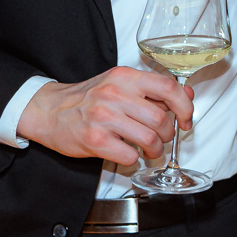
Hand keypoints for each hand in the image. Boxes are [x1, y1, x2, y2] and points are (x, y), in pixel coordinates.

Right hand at [16, 67, 194, 165]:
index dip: (185, 106)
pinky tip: (129, 153)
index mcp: (125, 77)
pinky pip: (130, 156)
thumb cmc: (88, 99)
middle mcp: (115, 94)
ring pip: (150, 140)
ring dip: (155, 150)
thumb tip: (187, 95)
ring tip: (149, 149)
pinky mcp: (95, 140)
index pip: (168, 87)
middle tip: (162, 138)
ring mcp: (104, 118)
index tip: (186, 119)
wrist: (49, 110)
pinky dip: (135, 159)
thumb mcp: (121, 84)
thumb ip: (152, 89)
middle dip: (168, 134)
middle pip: (161, 119)